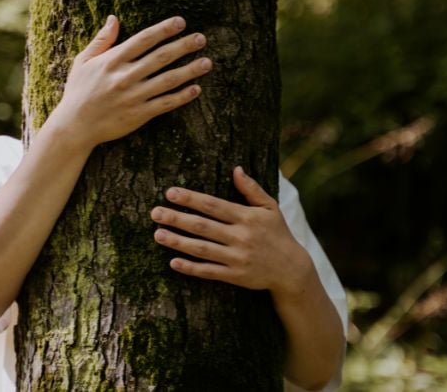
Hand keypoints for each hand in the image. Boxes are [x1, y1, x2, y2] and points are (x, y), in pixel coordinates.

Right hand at [50, 14, 211, 146]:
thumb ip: (101, 40)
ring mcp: (134, 96)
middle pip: (161, 57)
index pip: (144, 39)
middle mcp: (126, 76)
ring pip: (168, 80)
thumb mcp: (83, 62)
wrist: (75, 126)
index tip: (181, 22)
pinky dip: (182, 96)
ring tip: (207, 62)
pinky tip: (196, 89)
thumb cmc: (78, 92)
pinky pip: (166, 103)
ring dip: (190, 70)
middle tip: (202, 38)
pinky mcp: (139, 115)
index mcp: (113, 61)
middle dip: (184, 46)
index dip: (164, 29)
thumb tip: (113, 18)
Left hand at [150, 166, 312, 296]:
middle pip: (203, 226)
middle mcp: (241, 237)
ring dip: (178, 242)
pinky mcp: (235, 276)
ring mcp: (237, 258)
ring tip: (158, 234)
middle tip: (155, 213)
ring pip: (202, 249)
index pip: (213, 205)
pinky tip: (173, 262)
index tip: (170, 193)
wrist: (292, 269)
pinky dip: (191, 268)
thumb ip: (251, 189)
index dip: (190, 198)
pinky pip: (209, 272)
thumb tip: (236, 169)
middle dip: (177, 218)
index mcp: (246, 217)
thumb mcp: (270, 207)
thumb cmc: (277, 234)